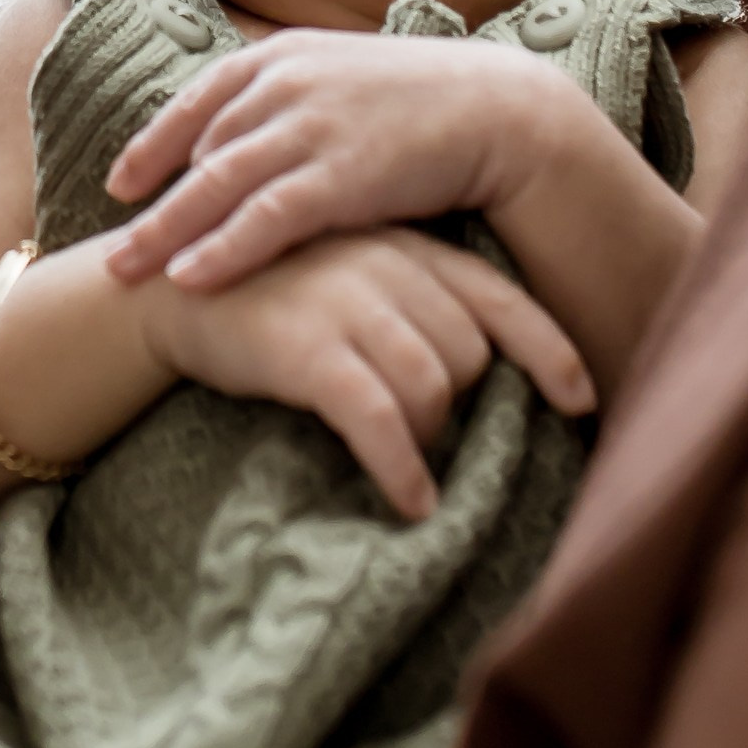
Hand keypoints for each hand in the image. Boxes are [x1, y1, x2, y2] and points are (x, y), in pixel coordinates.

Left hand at [107, 30, 556, 292]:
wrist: (503, 109)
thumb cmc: (428, 101)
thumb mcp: (348, 75)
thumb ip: (297, 95)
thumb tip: (255, 129)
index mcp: (283, 55)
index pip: (198, 101)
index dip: (154, 144)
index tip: (121, 184)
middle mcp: (285, 84)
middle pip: (197, 150)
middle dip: (150, 203)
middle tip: (109, 248)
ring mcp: (310, 128)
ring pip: (216, 186)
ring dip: (166, 233)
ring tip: (126, 272)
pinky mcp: (340, 176)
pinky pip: (263, 219)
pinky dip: (221, 249)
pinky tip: (189, 279)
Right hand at [137, 224, 589, 517]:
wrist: (165, 287)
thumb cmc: (266, 291)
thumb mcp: (348, 274)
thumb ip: (410, 300)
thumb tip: (471, 371)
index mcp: (406, 247)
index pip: (504, 300)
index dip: (551, 353)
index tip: (582, 401)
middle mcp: (387, 267)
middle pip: (471, 356)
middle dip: (460, 406)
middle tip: (424, 432)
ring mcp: (347, 303)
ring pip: (434, 388)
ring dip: (429, 441)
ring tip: (407, 462)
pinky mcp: (307, 348)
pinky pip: (381, 419)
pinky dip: (403, 468)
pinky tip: (409, 500)